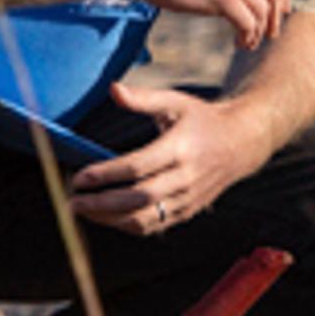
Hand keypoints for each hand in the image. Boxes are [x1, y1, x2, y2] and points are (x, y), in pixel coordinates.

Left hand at [68, 82, 269, 232]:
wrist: (242, 142)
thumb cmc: (202, 119)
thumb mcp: (176, 102)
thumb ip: (143, 98)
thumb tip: (113, 89)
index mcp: (181, 148)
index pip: (137, 167)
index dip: (105, 174)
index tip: (79, 177)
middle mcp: (186, 177)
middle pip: (138, 198)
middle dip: (102, 203)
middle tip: (72, 202)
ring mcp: (189, 198)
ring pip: (146, 219)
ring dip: (110, 220)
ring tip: (84, 211)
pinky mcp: (189, 211)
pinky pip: (155, 226)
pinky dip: (128, 226)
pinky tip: (107, 217)